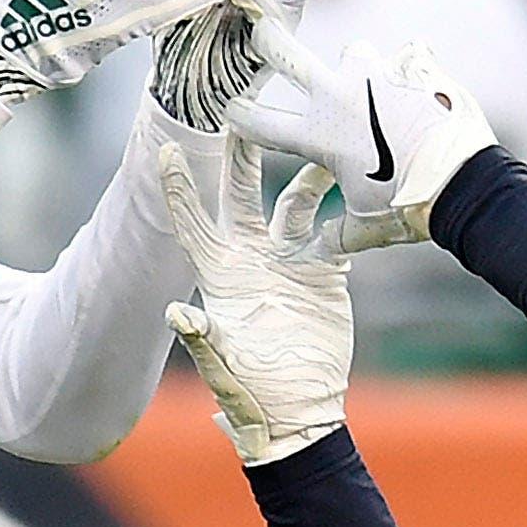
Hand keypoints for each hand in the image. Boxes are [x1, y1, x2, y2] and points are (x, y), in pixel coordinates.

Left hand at [159, 141, 350, 464]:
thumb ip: (202, 341)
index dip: (179, 188)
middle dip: (243, 155)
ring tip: (323, 141)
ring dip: (308, 173)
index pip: (193, 223)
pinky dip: (349, 215)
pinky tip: (363, 189)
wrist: (299, 414)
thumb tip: (175, 312)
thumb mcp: (223, 369)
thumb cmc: (250, 396)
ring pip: (296, 202)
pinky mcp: (325, 274)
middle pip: (243, 195)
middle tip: (243, 111)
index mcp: (219, 275)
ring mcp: (289, 262)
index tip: (163, 149)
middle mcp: (252, 259)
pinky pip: (337, 233)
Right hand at [218, 0, 496, 254]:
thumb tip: (317, 251)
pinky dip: (410, 70)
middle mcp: (338, 96)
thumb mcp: (367, 227)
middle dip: (267, 41)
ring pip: (353, 52)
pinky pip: (407, 55)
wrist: (464, 183)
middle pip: (284, 54)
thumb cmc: (409, 207)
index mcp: (317, 135)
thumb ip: (336, 236)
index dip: (238, 116)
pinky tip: (422, 88)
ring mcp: (375, 74)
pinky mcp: (412, 64)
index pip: (258, 122)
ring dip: (358, 68)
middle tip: (261, 32)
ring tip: (377, 89)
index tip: (232, 110)